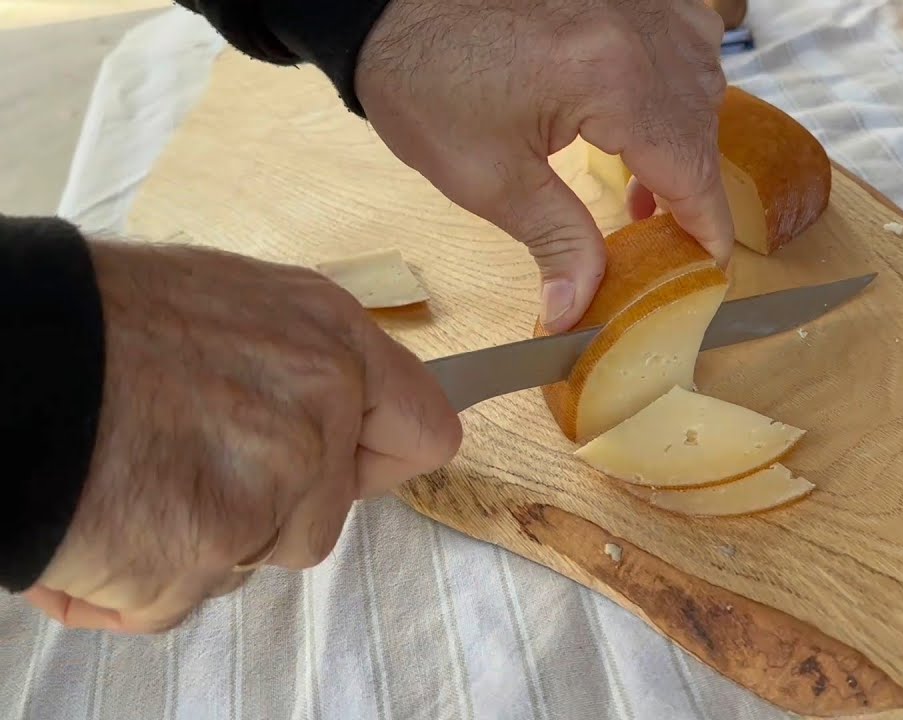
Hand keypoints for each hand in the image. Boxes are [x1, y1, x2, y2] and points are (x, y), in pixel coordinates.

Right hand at [22, 240, 460, 633]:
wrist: (6, 356)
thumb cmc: (97, 321)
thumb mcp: (227, 304)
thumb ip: (295, 365)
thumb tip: (332, 413)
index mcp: (330, 338)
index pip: (424, 430)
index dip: (380, 458)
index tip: (348, 467)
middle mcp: (319, 408)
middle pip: (326, 515)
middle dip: (260, 510)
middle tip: (179, 460)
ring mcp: (269, 485)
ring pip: (253, 559)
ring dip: (193, 545)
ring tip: (126, 476)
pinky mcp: (203, 552)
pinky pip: (178, 600)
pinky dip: (130, 582)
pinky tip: (90, 519)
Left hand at [354, 0, 734, 332]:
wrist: (387, 8)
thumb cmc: (425, 82)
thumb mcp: (488, 178)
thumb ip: (554, 242)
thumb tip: (577, 309)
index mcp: (611, 79)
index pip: (691, 168)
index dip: (708, 225)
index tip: (710, 265)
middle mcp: (641, 33)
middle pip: (701, 127)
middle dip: (690, 187)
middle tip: (662, 237)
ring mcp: (638, 3)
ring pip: (698, 83)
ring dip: (681, 139)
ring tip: (642, 189)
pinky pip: (679, 44)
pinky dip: (670, 91)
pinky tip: (638, 121)